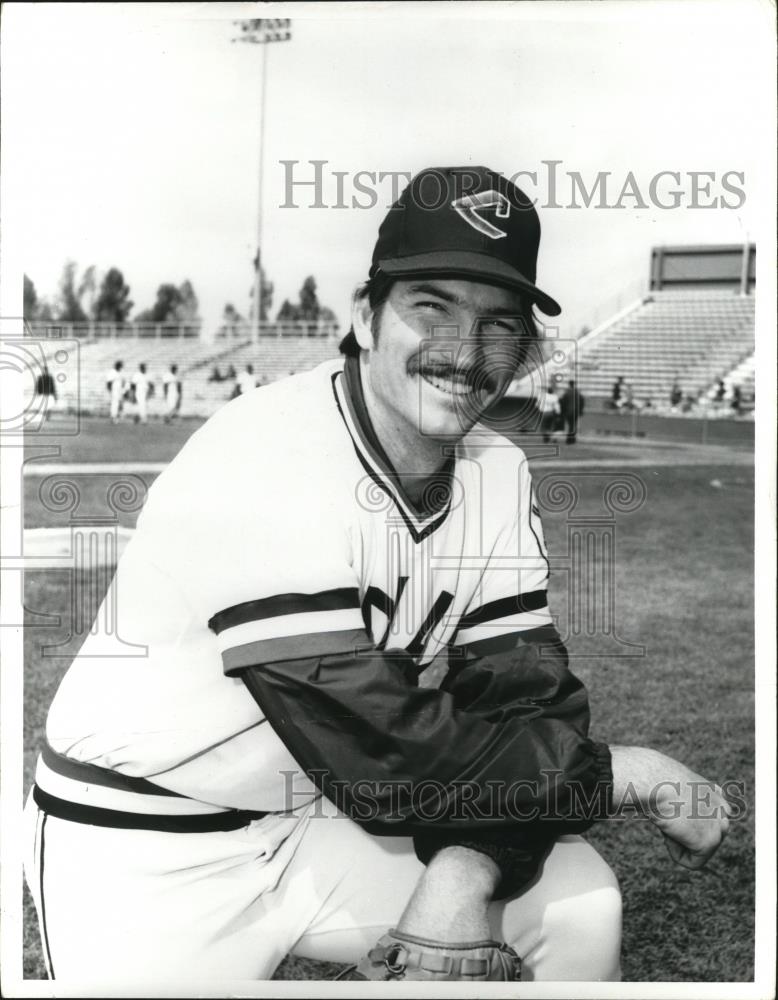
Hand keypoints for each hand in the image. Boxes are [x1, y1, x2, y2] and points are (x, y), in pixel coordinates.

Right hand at [610, 746, 731, 869]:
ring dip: (677, 840)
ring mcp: (719, 826)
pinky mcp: (710, 842)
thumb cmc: (651, 776)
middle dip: (682, 832)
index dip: (681, 819)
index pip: (705, 818)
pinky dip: (675, 853)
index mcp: (714, 793)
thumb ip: (679, 797)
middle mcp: (722, 809)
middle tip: (666, 814)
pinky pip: (693, 862)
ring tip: (666, 819)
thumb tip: (668, 810)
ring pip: (697, 849)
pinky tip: (668, 832)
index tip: (667, 807)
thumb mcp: (669, 782)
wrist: (653, 779)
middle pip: (702, 836)